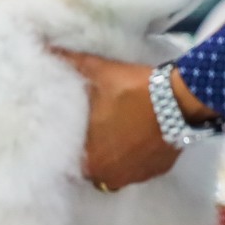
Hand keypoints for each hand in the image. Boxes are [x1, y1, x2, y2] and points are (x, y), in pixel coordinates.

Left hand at [55, 51, 177, 191]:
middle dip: (95, 153)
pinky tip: (140, 138)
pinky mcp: (157, 172)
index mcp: (90, 160)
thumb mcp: (99, 71)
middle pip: (94, 169)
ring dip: (116, 158)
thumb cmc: (132, 91)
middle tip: (97, 131)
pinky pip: (140, 168)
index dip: (73, 145)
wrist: (178, 101)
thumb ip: (70, 62)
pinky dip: (138, 157)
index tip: (77, 131)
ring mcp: (136, 177)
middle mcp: (110, 177)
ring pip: (117, 171)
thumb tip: (46, 47)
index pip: (72, 160)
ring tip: (119, 134)